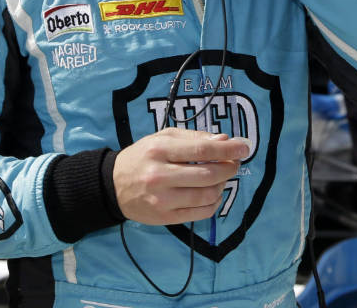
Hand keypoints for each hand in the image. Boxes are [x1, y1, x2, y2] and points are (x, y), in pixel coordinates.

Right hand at [112, 128, 248, 225]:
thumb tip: (224, 140)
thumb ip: (193, 138)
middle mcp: (160, 176)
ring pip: (207, 195)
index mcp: (159, 150)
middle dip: (229, 167)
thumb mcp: (162, 138)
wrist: (112, 185)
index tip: (244, 147)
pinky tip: (212, 194)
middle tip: (234, 162)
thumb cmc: (142, 157)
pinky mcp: (165, 218)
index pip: (202, 150)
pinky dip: (214, 203)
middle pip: (208, 174)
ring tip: (221, 178)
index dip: (228, 149)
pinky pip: (200, 213)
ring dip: (222, 185)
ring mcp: (163, 200)